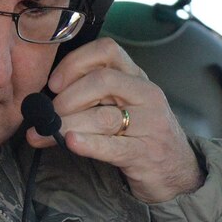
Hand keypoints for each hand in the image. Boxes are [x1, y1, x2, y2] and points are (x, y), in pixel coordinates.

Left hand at [25, 38, 202, 203]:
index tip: (54, 83)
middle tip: (49, 114)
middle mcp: (146, 94)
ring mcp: (149, 124)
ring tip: (44, 134)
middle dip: (67, 98)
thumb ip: (93, 95)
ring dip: (67, 124)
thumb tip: (43, 101)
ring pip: (102, 117)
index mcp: (137, 77)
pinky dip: (88, 144)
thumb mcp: (124, 105)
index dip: (75, 62)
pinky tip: (70, 142)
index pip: (107, 51)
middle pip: (102, 81)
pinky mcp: (144, 153)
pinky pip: (112, 147)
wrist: (178, 171)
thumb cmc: (141, 134)